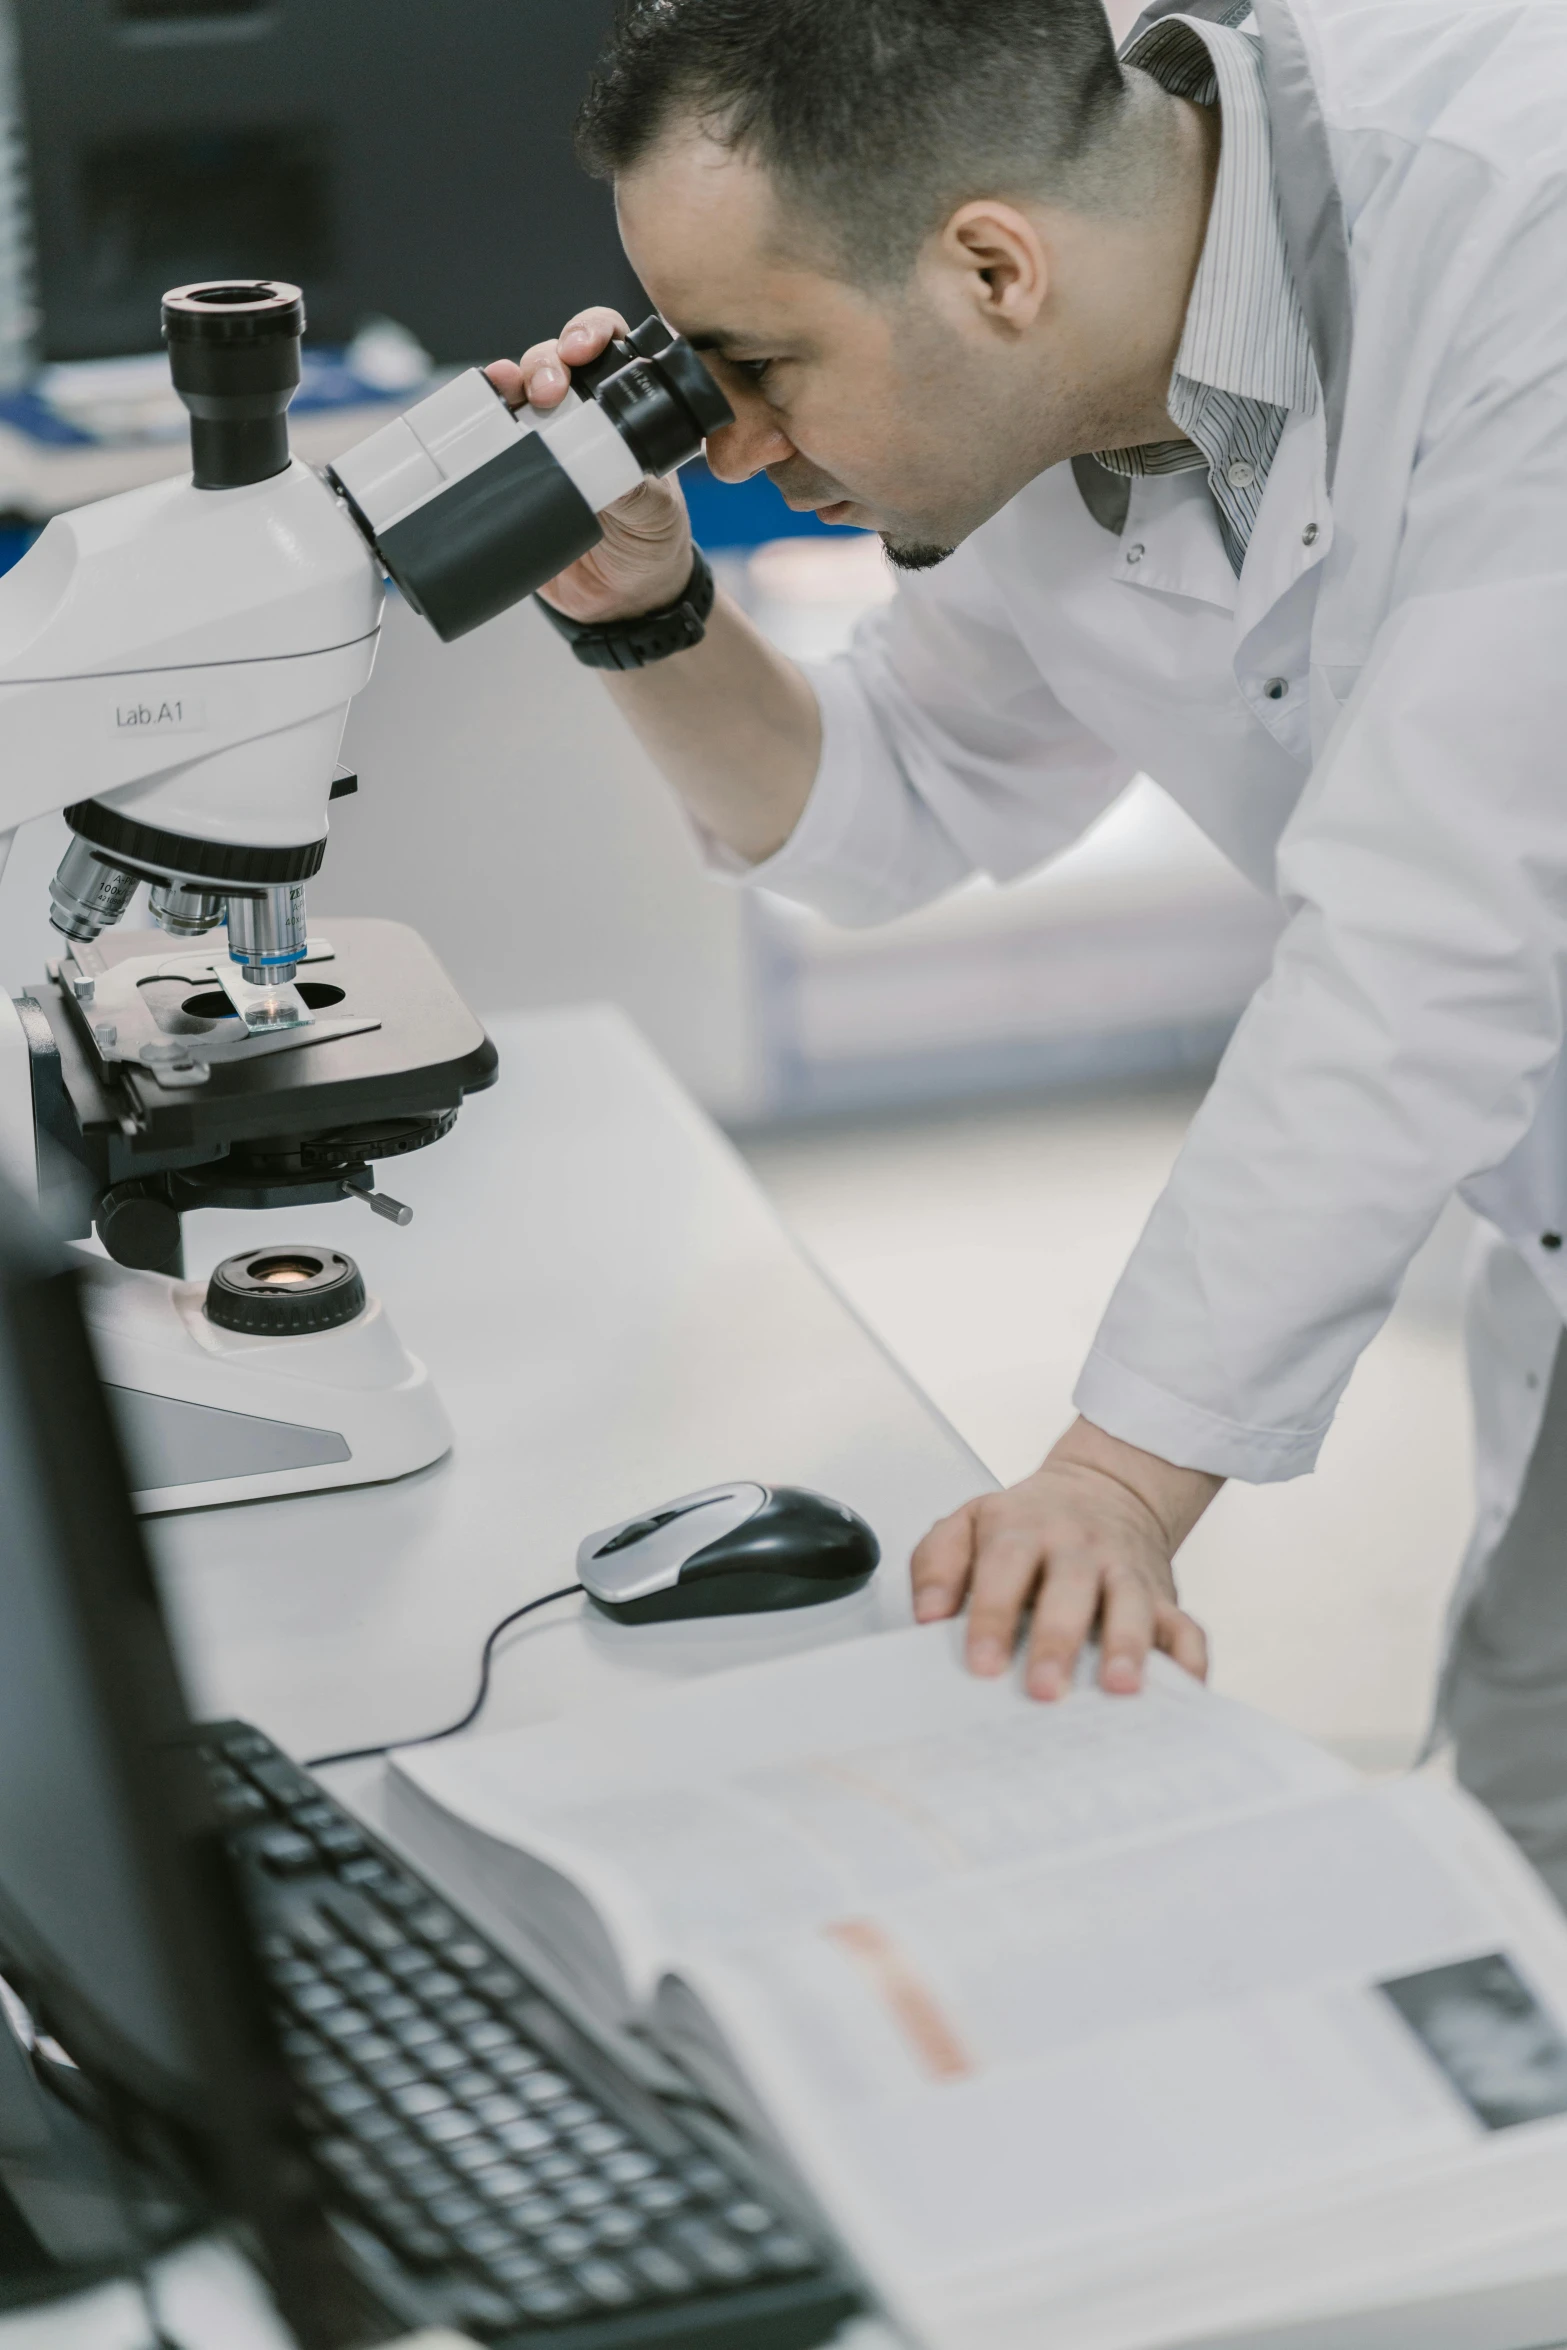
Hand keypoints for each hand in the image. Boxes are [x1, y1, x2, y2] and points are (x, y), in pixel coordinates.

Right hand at [486, 308, 694, 625]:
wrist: (618, 598)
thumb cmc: (650, 541)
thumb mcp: (654, 510)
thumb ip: (633, 484)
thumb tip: (599, 460)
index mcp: (626, 407)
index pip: (612, 346)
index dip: (595, 332)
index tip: (584, 349)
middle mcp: (582, 411)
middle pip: (556, 358)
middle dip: (547, 360)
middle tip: (550, 390)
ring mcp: (542, 437)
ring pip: (518, 387)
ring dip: (511, 378)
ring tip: (510, 390)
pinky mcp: (510, 468)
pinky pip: (486, 433)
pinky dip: (475, 415)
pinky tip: (474, 409)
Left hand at [910, 1418, 1218, 1699]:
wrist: (1106, 1487)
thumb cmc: (1028, 1521)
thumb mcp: (970, 1521)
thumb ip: (938, 1563)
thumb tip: (926, 1616)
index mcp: (1024, 1529)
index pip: (1005, 1568)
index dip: (992, 1616)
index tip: (982, 1664)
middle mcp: (1078, 1548)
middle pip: (1071, 1588)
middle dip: (1058, 1639)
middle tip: (1043, 1689)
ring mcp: (1124, 1571)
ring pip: (1132, 1604)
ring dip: (1128, 1645)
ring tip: (1119, 1688)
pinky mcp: (1162, 1597)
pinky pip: (1185, 1626)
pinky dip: (1189, 1659)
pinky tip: (1183, 1691)